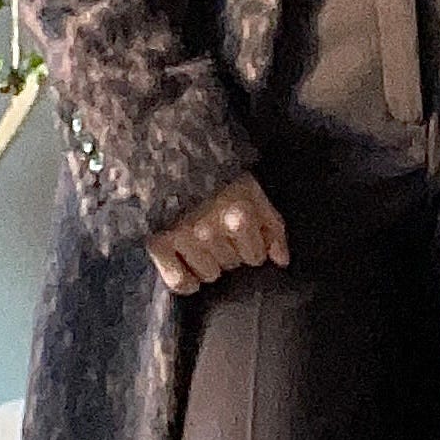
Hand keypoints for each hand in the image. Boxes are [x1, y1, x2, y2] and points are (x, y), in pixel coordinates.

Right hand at [146, 171, 290, 293]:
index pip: (255, 256)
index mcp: (237, 214)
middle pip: (231, 264)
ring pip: (208, 275)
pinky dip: (185, 280)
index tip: (242, 234)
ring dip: (207, 263)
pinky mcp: (158, 245)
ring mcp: (183, 239)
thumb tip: (281, 260)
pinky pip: (180, 282)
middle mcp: (211, 230)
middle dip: (228, 251)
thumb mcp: (248, 188)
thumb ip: (270, 223)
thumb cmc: (211, 171)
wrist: (164, 157)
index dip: (252, 246)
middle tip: (216, 230)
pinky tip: (185, 265)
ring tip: (199, 241)